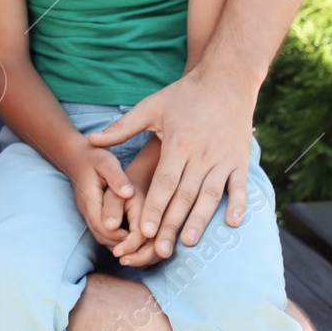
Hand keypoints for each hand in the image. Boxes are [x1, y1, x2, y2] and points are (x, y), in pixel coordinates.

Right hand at [63, 146, 134, 247]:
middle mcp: (86, 211)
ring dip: (119, 244)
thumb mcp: (106, 162)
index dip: (121, 235)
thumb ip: (117, 177)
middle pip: (102, 236)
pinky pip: (102, 233)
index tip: (141, 235)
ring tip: (141, 244)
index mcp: (89, 199)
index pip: (103, 226)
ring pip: (101, 238)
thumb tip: (128, 194)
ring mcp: (87, 214)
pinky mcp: (91, 215)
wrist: (76, 157)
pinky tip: (133, 236)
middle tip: (145, 245)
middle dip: (122, 244)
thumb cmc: (94, 158)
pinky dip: (116, 239)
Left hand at [88, 68, 254, 259]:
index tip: (145, 230)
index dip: (155, 207)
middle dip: (172, 224)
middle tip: (161, 250)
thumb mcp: (151, 106)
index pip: (164, 182)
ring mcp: (223, 158)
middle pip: (184, 195)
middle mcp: (202, 154)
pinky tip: (231, 224)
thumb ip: (122, 128)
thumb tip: (91, 140)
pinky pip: (240, 187)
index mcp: (178, 142)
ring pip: (210, 196)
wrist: (227, 80)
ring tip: (188, 242)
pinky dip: (237, 205)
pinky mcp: (240, 160)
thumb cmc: (184, 94)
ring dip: (200, 220)